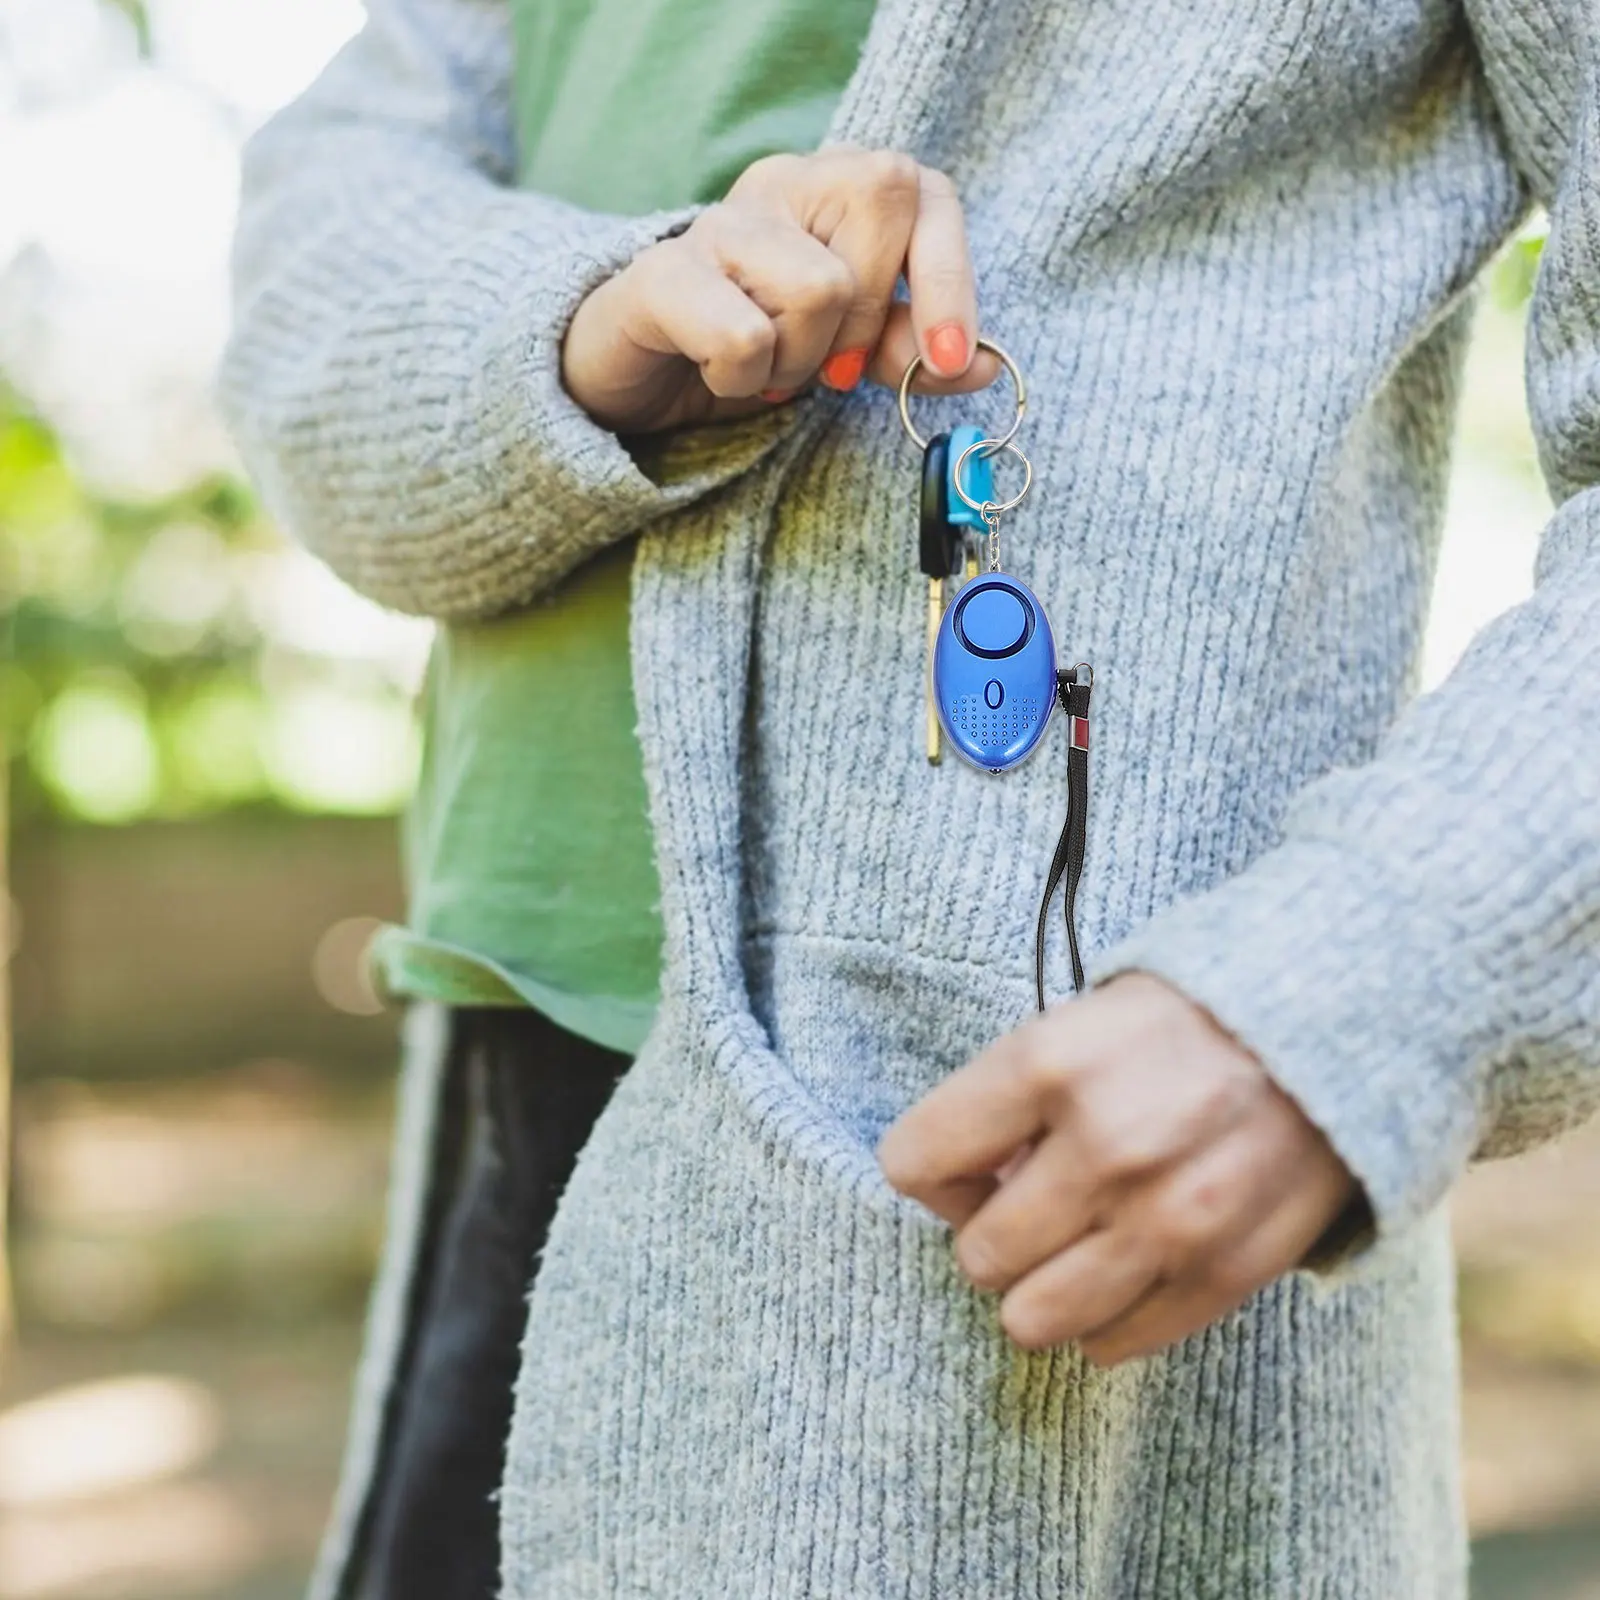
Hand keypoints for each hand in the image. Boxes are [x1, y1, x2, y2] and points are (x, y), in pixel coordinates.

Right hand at [560, 145, 999, 432]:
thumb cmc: (748, 354)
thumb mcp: (844, 357)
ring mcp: (717, 222)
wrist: (633, 378)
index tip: (950, 360)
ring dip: (799, 361)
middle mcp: (780, 183)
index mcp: (834, 189)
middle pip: (882, 209)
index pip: (926, 193)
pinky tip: (718, 374)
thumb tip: (986, 363)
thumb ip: (908, 353)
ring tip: (764, 370)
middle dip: (865, 320)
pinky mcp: (662, 273)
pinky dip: (743, 379)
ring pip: (819, 285)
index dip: (948, 278)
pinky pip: (744, 334)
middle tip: (821, 368)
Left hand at [877, 974, 1357, 1364]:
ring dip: (1038, 1286)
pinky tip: (1125, 1264)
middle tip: (1028, 1202)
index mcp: (1049, 1063)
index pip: (914, 1160)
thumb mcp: (1074, 1023)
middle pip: (975, 1255)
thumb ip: (1005, 1105)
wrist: (1329, 1027)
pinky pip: (1113, 1343)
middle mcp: (1105, 1147)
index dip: (930, 1170)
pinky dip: (1104, 1317)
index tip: (966, 1164)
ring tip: (1070, 1242)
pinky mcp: (1223, 1273)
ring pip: (1031, 1319)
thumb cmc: (1178, 1024)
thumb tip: (961, 1195)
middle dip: (988, 1233)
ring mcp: (1168, 1219)